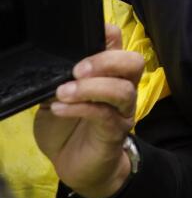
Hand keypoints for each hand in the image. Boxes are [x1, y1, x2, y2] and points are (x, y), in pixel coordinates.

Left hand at [34, 25, 142, 197]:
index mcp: (108, 73)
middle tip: (77, 71)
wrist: (73, 163)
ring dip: (90, 88)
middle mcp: (123, 86)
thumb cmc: (65, 126)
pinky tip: (60, 108)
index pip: (119, 44)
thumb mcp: (54, 96)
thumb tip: (51, 62)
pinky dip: (80, 108)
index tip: (85, 36)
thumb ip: (58, 78)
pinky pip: (105, 115)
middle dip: (106, 61)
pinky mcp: (116, 131)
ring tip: (63, 93)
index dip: (108, 35)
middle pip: (133, 62)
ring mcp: (122, 109)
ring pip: (123, 89)